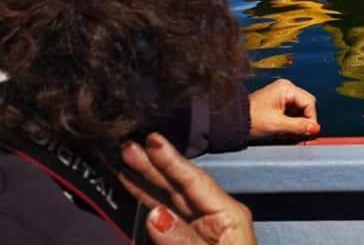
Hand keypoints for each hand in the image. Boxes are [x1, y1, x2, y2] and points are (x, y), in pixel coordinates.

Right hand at [120, 133, 255, 244]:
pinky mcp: (186, 242)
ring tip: (124, 160)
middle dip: (152, 164)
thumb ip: (184, 240)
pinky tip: (133, 188)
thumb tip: (155, 215)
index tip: (152, 139)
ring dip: (145, 180)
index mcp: (229, 215)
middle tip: (128, 144)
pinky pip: (164, 218)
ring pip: (167, 199)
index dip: (172, 160)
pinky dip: (147, 202)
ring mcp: (200, 228)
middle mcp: (214, 216)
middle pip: (178, 185)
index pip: (194, 180)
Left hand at [249, 78, 318, 138]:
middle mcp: (285, 88)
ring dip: (298, 122)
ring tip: (292, 134)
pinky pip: (291, 111)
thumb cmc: (252, 120)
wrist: (234, 121)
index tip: (310, 132)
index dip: (311, 118)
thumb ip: (298, 126)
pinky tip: (286, 130)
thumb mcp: (278, 124)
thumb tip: (315, 128)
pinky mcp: (277, 102)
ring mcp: (281, 94)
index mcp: (286, 88)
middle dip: (305, 120)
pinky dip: (291, 121)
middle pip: (305, 104)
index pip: (309, 102)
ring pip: (299, 109)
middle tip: (302, 134)